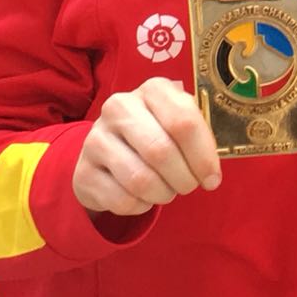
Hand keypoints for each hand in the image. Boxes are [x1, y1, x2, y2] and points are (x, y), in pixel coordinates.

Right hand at [73, 78, 220, 215]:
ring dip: (163, 194)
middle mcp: (120, 107)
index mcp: (152, 90)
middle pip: (161, 151)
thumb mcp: (178, 123)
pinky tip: (143, 196)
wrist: (109, 151)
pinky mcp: (83, 172)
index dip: (203, 156)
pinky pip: (122, 200)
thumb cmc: (157, 133)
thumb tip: (210, 174)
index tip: (212, 178)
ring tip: (167, 190)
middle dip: (184, 178)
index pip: (184, 122)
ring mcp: (96, 139)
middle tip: (189, 186)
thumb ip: (197, 138)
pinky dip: (141, 206)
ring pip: (141, 179)